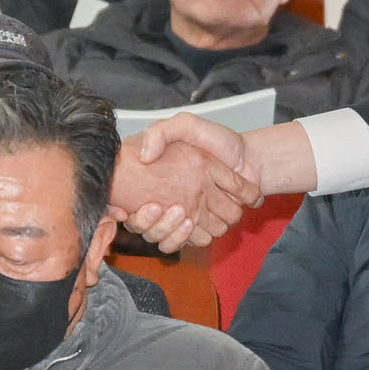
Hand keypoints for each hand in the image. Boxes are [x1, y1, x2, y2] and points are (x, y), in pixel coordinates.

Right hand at [110, 119, 261, 250]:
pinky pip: (182, 243)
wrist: (250, 159)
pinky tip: (191, 223)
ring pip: (160, 236)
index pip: (123, 201)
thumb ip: (161, 133)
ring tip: (180, 214)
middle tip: (156, 207)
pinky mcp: (199, 228)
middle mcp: (164, 199)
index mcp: (155, 178)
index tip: (124, 208)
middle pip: (140, 224)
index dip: (118, 209)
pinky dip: (185, 238)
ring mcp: (181, 215)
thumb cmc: (218, 141)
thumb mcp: (186, 125)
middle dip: (146, 222)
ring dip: (166, 230)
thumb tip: (143, 156)